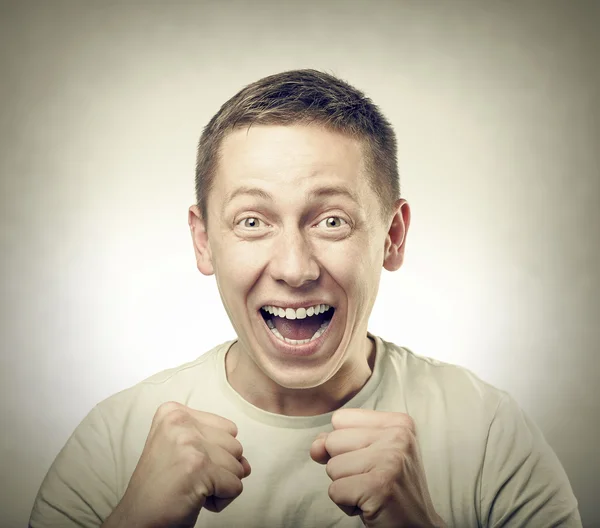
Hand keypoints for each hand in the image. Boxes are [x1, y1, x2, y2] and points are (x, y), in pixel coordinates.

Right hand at [104, 402, 250, 527]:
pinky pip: (235, 486)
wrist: (136, 520)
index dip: (214, 454)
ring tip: (191, 488)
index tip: (185, 465)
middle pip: (235, 445)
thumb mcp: (183, 451)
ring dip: (220, 485)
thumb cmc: (161, 488)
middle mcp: (180, 421)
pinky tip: (194, 500)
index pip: (227, 428)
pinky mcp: (198, 467)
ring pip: (238, 465)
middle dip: (219, 469)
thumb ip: (218, 446)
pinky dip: (221, 500)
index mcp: (173, 412)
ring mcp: (189, 443)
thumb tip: (247, 464)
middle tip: (188, 480)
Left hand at [310, 409, 444, 527]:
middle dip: (344, 466)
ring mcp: (390, 460)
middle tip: (372, 479)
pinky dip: (346, 504)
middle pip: (333, 440)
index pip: (340, 418)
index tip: (371, 460)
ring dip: (345, 486)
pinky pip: (335, 490)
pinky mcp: (379, 486)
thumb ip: (337, 441)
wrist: (417, 527)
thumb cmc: (388, 488)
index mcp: (398, 422)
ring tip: (371, 492)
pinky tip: (370, 505)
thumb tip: (316, 447)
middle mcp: (398, 436)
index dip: (345, 444)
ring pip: (332, 467)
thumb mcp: (366, 454)